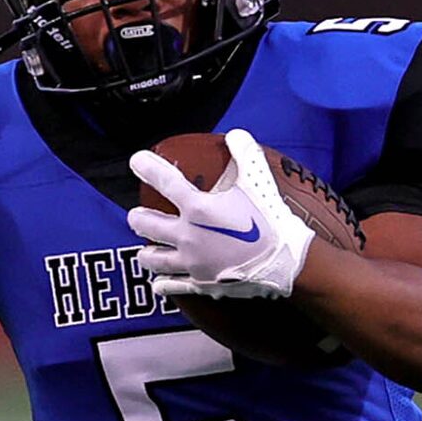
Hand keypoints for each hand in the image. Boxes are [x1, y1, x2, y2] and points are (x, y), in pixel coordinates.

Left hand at [125, 128, 315, 299]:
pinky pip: (173, 286)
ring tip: (145, 250)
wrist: (285, 260)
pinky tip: (158, 283)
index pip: (164, 181)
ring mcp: (191, 262)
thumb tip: (235, 135)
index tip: (136, 161)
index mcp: (198, 207)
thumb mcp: (259, 180)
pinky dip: (163, 284)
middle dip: (137, 218)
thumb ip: (245, 153)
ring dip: (146, 253)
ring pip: (153, 258)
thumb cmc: (271, 218)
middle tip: (137, 215)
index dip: (147, 167)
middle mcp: (187, 235)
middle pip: (146, 225)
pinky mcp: (200, 283)